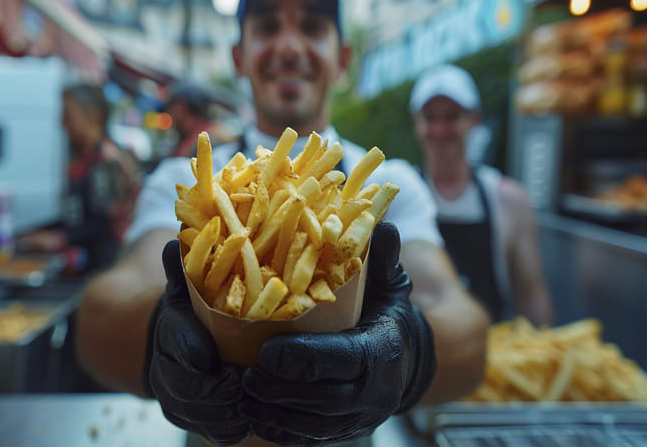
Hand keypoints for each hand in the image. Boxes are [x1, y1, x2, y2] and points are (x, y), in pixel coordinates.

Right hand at [145, 240, 249, 445]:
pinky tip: (255, 420)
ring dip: (229, 411)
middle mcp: (167, 371)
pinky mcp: (196, 420)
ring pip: (201, 416)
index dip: (191, 350)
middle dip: (218, 387)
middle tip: (245, 381)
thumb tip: (176, 241)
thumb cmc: (194, 309)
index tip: (209, 356)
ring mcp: (180, 400)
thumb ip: (186, 266)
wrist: (178, 342)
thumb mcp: (188, 285)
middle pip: (187, 388)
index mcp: (169, 331)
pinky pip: (215, 433)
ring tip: (257, 401)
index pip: (175, 341)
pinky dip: (234, 428)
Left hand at [239, 221, 436, 444]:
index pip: (345, 358)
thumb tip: (380, 222)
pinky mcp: (345, 431)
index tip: (267, 352)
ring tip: (240, 395)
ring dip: (275, 414)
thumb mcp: (388, 283)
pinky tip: (253, 415)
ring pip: (314, 425)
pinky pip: (310, 439)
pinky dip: (280, 430)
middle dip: (281, 390)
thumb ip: (380, 257)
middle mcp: (376, 391)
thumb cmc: (387, 312)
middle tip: (243, 375)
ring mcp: (361, 417)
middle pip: (325, 399)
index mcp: (382, 349)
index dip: (306, 358)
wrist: (407, 359)